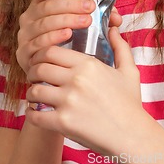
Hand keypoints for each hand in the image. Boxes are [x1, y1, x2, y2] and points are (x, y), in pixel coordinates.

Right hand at [16, 0, 121, 75]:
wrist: (53, 73)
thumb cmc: (69, 43)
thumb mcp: (82, 25)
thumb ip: (99, 17)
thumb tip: (116, 18)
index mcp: (41, 4)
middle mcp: (30, 17)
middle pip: (47, 6)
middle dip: (70, 5)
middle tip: (90, 8)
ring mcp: (25, 35)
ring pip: (44, 23)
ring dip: (66, 20)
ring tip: (85, 21)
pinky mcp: (24, 53)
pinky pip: (38, 43)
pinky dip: (53, 37)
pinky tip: (67, 35)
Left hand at [25, 27, 144, 155]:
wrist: (132, 135)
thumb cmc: (130, 103)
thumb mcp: (129, 70)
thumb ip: (120, 47)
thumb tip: (114, 29)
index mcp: (88, 64)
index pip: (52, 51)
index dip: (42, 54)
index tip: (41, 60)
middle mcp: (76, 80)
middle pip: (40, 68)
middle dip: (33, 71)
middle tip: (35, 77)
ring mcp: (68, 101)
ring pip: (35, 90)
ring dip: (32, 93)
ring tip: (36, 95)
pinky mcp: (63, 123)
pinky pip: (35, 116)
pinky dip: (31, 114)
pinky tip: (37, 112)